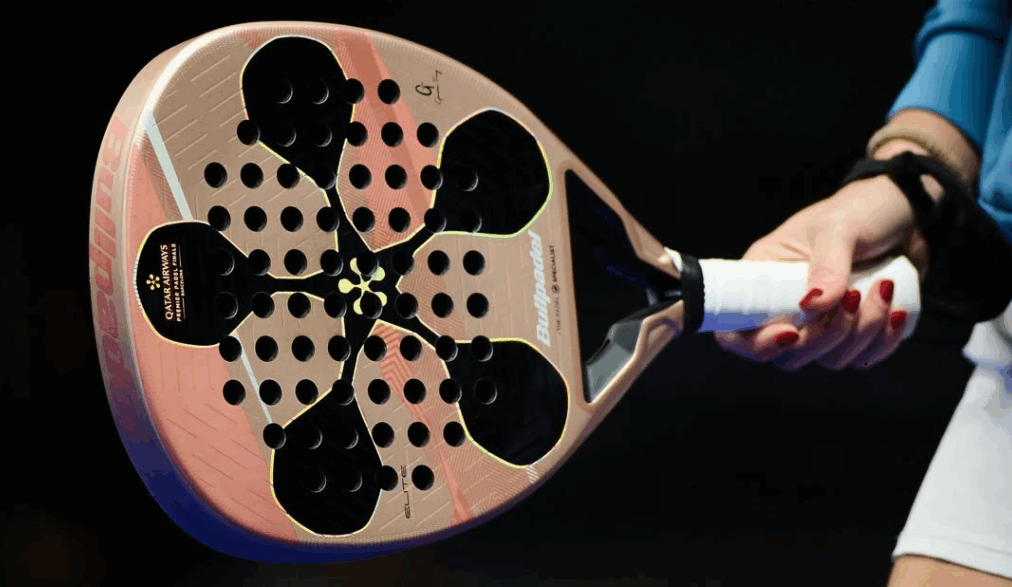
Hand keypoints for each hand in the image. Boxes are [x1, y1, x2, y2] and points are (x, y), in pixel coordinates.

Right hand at [714, 173, 930, 370]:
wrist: (909, 212)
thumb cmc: (861, 209)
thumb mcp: (839, 226)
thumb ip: (827, 263)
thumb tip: (814, 304)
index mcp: (763, 277)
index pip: (736, 328)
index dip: (755, 343)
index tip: (791, 332)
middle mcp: (786, 305)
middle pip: (787, 354)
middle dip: (825, 336)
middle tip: (853, 297)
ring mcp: (820, 322)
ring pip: (828, 358)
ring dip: (862, 333)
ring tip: (884, 288)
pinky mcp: (853, 331)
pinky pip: (861, 358)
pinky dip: (883, 341)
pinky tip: (896, 309)